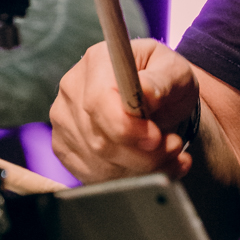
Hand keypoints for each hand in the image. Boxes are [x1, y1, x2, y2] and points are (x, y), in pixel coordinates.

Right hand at [50, 39, 198, 184]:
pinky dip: (130, 178)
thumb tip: (145, 93)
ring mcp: (64, 120)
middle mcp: (73, 88)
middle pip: (100, 139)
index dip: (127, 128)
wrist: (157, 97)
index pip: (98, 101)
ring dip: (142, 168)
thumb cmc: (165, 80)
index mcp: (98, 61)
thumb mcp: (175, 71)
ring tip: (171, 155)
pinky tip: (157, 167)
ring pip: (99, 162)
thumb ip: (161, 82)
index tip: (157, 138)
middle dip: (143, 154)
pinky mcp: (65, 147)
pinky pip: (94, 175)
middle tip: (174, 147)